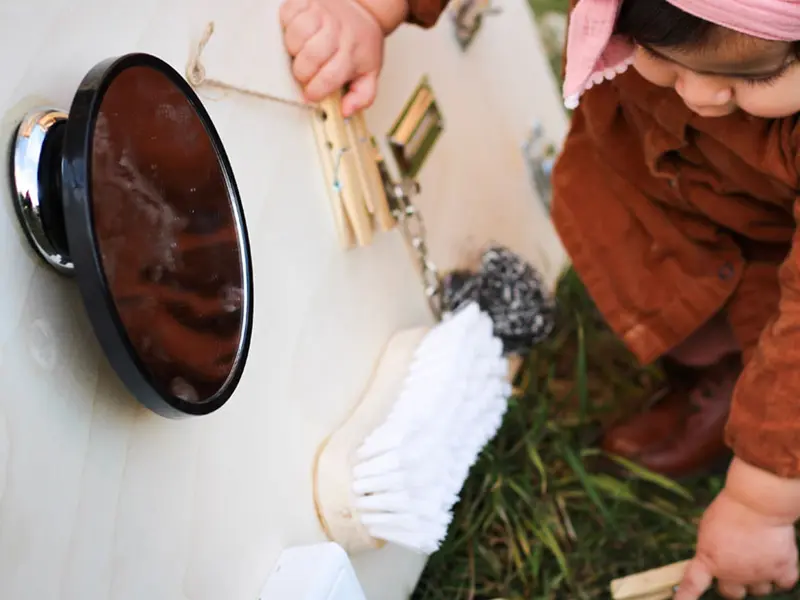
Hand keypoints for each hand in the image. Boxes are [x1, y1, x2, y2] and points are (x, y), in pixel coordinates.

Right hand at [280, 0, 398, 114]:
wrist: (365, 8)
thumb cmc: (362, 42)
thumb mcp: (370, 72)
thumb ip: (362, 96)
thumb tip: (346, 111)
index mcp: (351, 53)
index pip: (328, 78)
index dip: (315, 91)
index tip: (311, 95)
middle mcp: (336, 32)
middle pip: (308, 59)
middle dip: (302, 73)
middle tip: (307, 73)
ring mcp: (320, 14)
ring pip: (294, 38)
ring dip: (293, 50)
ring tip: (303, 51)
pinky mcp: (306, 1)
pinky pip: (286, 16)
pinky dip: (287, 27)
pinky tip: (300, 33)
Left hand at [675, 459, 799, 598]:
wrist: (757, 503)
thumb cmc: (730, 508)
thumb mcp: (708, 527)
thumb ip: (710, 548)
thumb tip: (715, 560)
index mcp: (709, 559)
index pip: (693, 584)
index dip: (685, 597)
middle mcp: (732, 573)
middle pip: (731, 594)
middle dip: (733, 584)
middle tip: (737, 568)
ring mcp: (758, 575)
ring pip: (759, 590)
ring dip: (758, 578)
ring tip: (760, 555)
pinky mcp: (782, 570)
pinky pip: (783, 583)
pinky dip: (782, 575)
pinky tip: (778, 560)